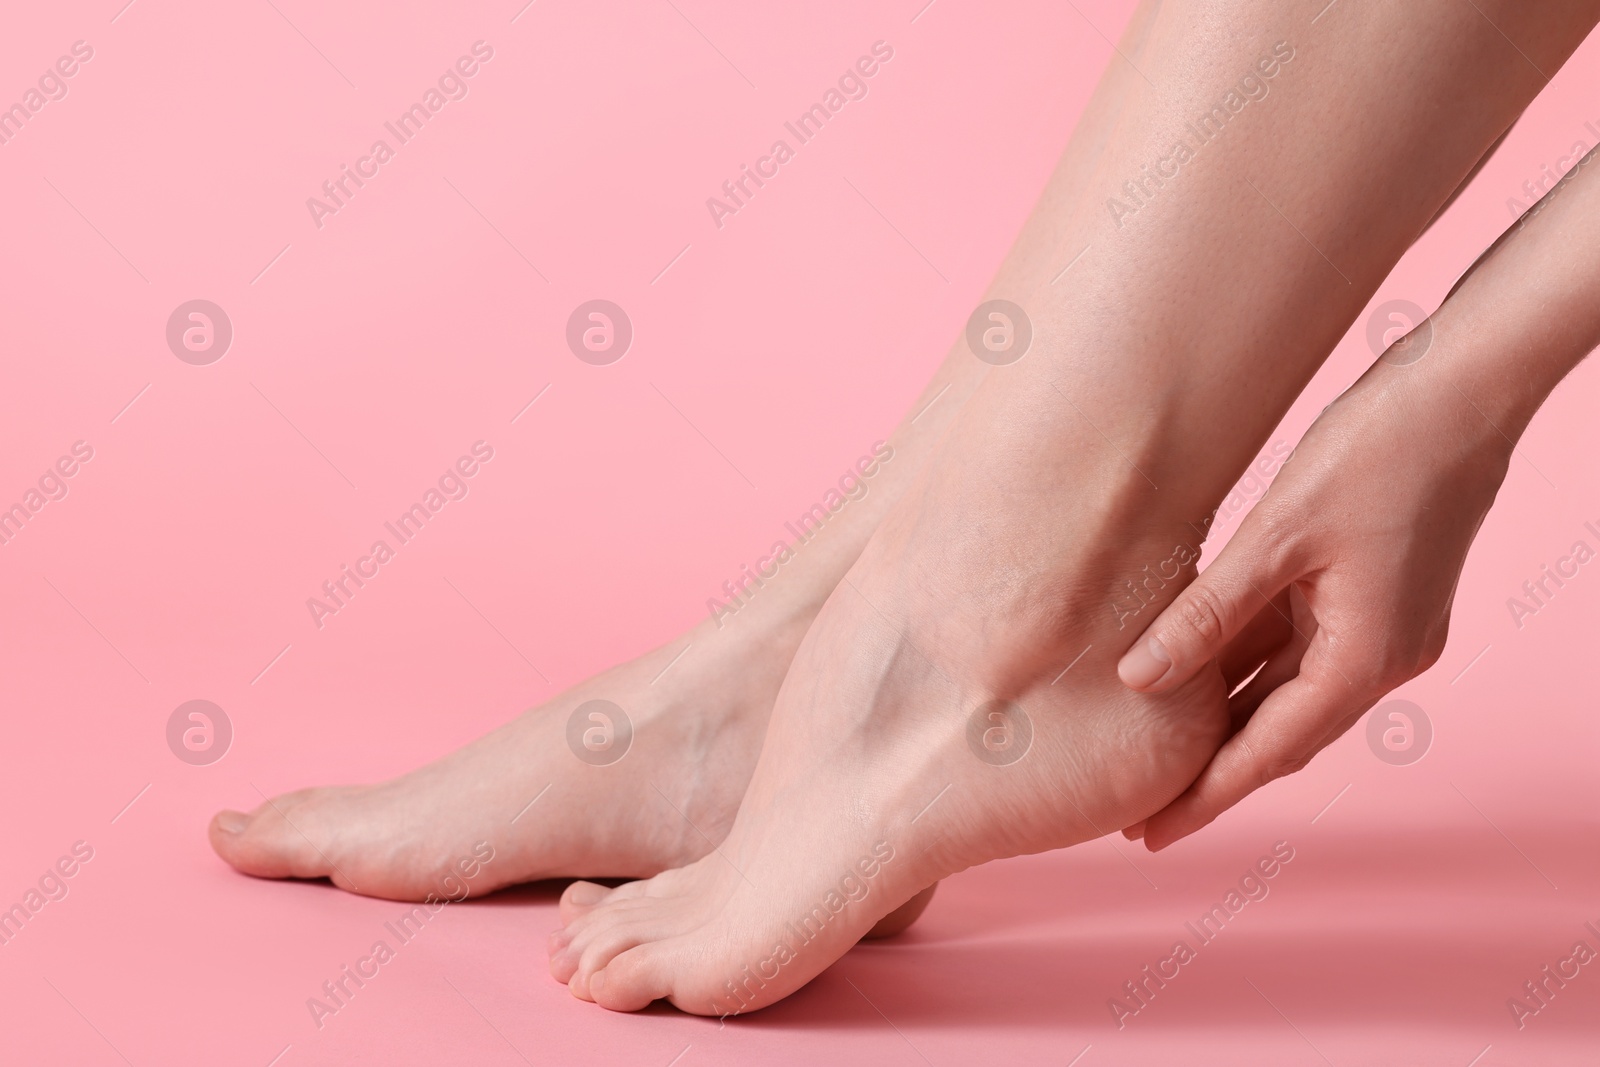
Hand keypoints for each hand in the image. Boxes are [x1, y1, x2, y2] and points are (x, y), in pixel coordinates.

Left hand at [1114, 363, 1512, 849]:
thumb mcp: (1275, 538)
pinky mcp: (1377, 597)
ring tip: (1162, 754)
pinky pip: (1304, 651)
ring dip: (1232, 724)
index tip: (1151, 833)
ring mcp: (1384, 630)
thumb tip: (1137, 678)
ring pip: (1291, 694)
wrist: (1460, 391)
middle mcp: (1382, 660)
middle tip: (1143, 813)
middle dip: (1213, 775)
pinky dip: (1254, 668)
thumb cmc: (1373, 454)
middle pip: (1282, 736)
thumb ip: (1206, 614)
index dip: (1206, 795)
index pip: (1269, 751)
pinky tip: (1201, 672)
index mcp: (1363, 660)